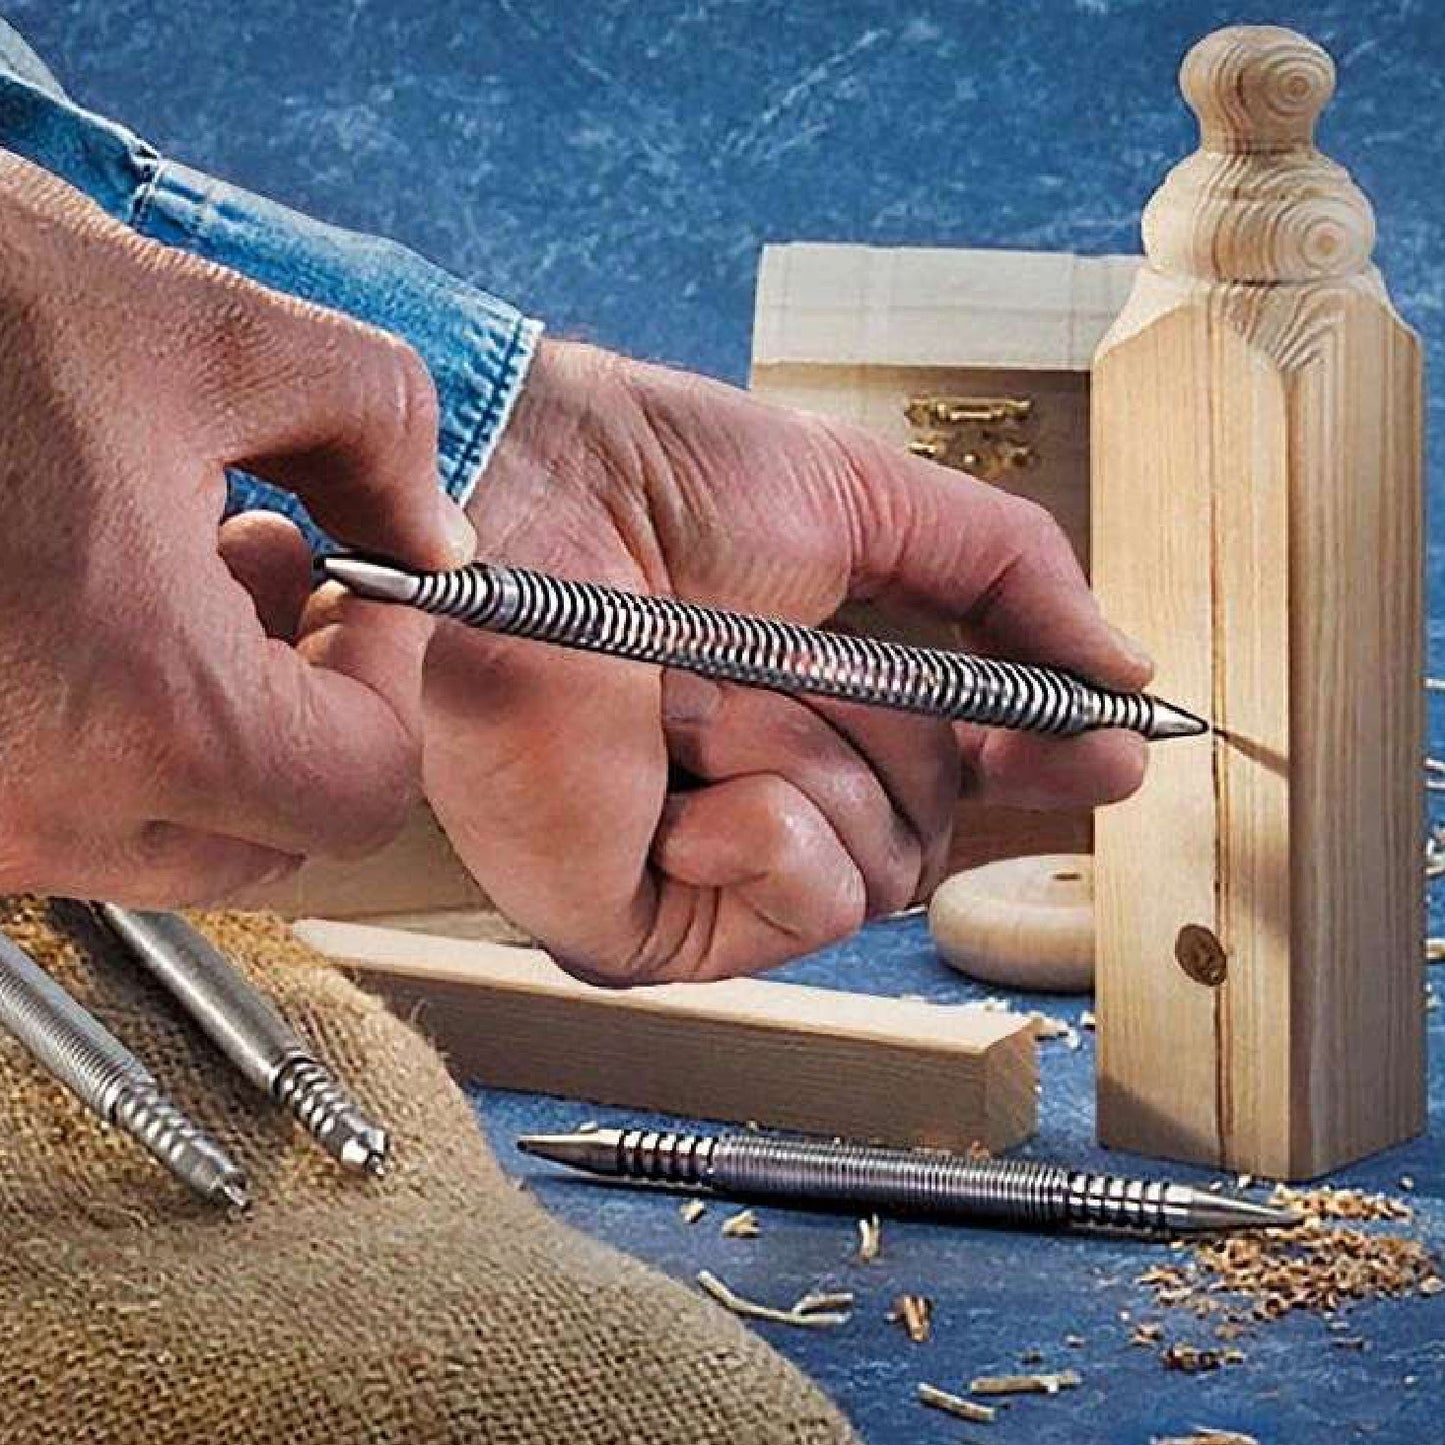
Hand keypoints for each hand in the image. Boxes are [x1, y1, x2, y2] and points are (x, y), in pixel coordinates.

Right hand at [0, 151, 474, 902]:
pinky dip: (108, 722)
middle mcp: (33, 805)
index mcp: (140, 710)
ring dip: (212, 716)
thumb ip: (375, 429)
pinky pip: (55, 801)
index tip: (368, 583)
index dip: (393, 677)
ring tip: (177, 557)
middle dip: (308, 703)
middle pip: (268, 831)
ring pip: (159, 828)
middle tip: (284, 569)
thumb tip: (433, 531)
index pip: (364, 791)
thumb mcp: (198, 330)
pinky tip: (79, 589)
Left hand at [422, 340, 1150, 982]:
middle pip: (932, 833)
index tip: (1107, 746)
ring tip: (696, 687)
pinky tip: (678, 765)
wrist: (532, 488)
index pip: (960, 775)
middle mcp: (763, 797)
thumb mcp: (872, 503)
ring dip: (807, 750)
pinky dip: (764, 820)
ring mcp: (699, 870)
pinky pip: (796, 909)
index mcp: (813, 710)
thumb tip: (1126, 677)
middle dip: (887, 726)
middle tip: (792, 653)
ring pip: (878, 873)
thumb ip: (1011, 579)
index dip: (1038, 760)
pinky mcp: (636, 925)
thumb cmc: (666, 476)